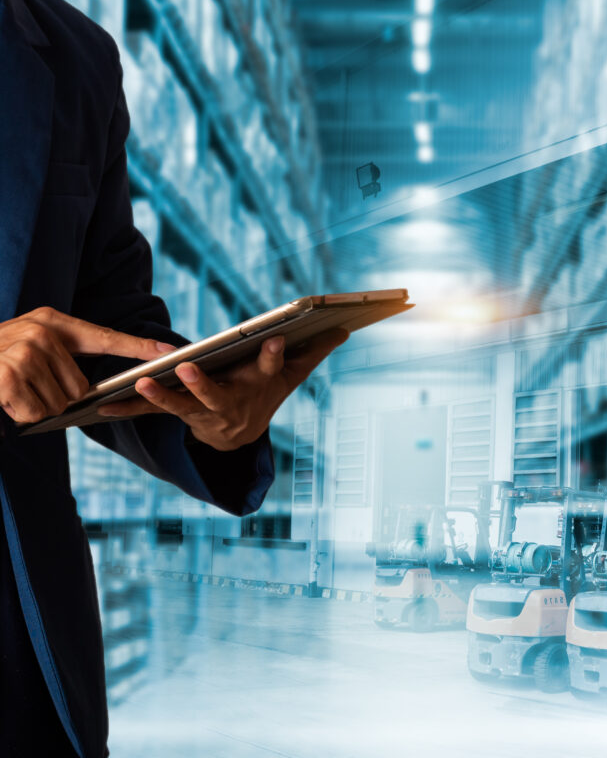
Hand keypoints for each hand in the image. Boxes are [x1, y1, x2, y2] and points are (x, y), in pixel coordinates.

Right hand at [0, 306, 174, 422]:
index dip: (141, 346)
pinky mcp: (8, 376)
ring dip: (38, 406)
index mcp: (54, 322)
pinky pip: (37, 413)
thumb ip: (66, 357)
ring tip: (16, 388)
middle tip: (31, 384)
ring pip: (60, 403)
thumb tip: (95, 388)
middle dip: (58, 396)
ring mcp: (24, 352)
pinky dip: (22, 415)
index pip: (107, 337)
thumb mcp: (33, 343)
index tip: (171, 351)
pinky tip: (6, 398)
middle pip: (81, 388)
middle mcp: (42, 332)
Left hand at [97, 328, 348, 451]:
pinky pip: (152, 413)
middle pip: (216, 395)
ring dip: (160, 396)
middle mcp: (229, 403)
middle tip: (187, 368)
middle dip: (203, 384)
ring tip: (142, 382)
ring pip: (180, 406)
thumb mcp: (291, 376)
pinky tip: (102, 407)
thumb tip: (345, 329)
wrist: (240, 437)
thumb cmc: (265, 395)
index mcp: (257, 387)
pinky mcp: (179, 415)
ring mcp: (202, 413)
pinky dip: (129, 409)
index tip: (274, 340)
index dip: (270, 357)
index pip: (268, 370)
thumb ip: (314, 352)